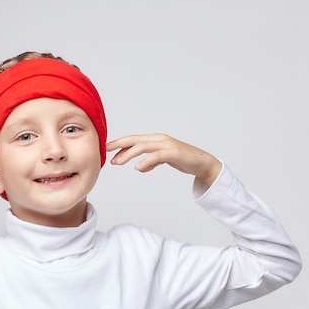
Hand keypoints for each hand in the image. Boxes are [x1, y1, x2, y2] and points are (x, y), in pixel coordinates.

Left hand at [106, 134, 221, 186]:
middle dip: (119, 144)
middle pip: (135, 140)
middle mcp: (159, 139)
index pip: (133, 140)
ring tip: (117, 162)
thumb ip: (151, 162)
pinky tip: (138, 168)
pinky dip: (146, 161)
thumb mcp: (162, 160)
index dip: (120, 143)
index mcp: (155, 140)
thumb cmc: (182, 160)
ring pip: (143, 147)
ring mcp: (166, 145)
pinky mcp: (173, 153)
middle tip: (106, 151)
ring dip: (128, 154)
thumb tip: (139, 167)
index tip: (107, 148)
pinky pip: (157, 156)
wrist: (202, 162)